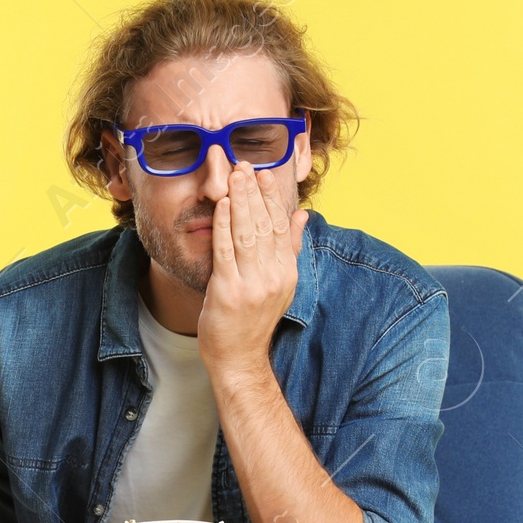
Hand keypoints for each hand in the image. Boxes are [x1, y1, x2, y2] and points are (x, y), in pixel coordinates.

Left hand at [197, 162, 309, 383]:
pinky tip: (221, 206)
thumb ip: (289, 247)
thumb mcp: (279, 283)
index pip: (279, 226)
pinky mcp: (228, 292)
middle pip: (263, 225)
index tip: (263, 172)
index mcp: (285, 273)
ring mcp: (251, 286)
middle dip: (254, 192)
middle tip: (244, 165)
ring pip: (246, 234)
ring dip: (239, 202)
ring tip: (234, 176)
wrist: (239, 358)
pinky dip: (223, 226)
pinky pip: (225, 252)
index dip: (270, 197)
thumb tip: (301, 214)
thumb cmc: (253, 320)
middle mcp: (272, 278)